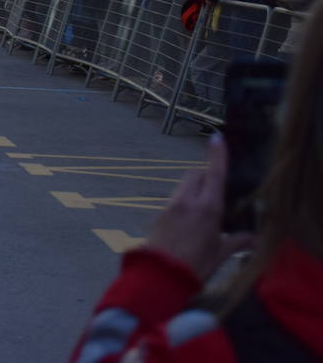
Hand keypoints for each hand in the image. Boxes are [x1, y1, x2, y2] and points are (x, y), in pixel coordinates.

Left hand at [145, 135, 252, 280]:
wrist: (160, 275)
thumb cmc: (195, 265)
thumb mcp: (220, 253)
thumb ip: (236, 241)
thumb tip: (252, 238)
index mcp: (208, 208)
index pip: (214, 174)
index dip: (217, 155)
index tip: (217, 137)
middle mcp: (188, 201)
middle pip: (195, 174)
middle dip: (204, 174)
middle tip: (214, 188)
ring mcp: (171, 205)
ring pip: (184, 185)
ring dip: (193, 188)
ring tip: (201, 208)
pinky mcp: (159, 212)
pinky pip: (175, 199)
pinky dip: (184, 201)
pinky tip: (188, 219)